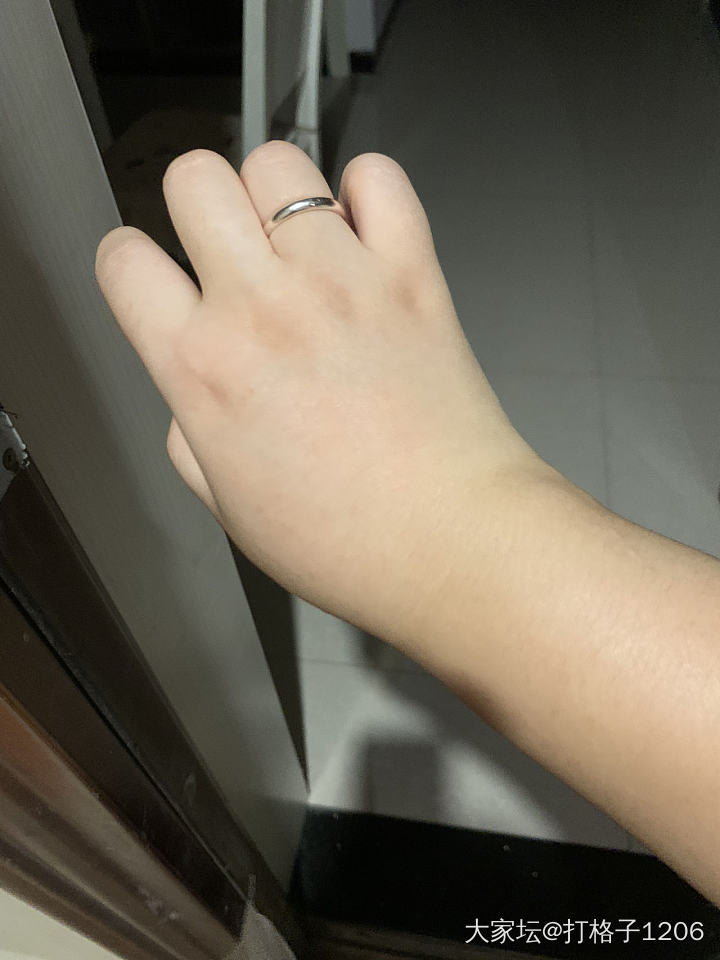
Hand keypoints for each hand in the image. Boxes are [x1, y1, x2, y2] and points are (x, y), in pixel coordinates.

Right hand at [95, 141, 549, 638]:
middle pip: (193, 178)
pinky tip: (361, 233)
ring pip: (278, 165)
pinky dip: (365, 191)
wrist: (451, 541)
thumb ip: (190, 431)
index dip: (131, 264)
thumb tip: (195, 390)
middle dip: (200, 205)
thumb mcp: (228, 506)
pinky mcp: (409, 272)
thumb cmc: (350, 542)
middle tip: (227, 247)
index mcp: (203, 368)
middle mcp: (263, 308)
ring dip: (277, 197)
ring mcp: (339, 280)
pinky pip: (378, 178)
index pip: (123, 260)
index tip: (153, 277)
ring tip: (298, 243)